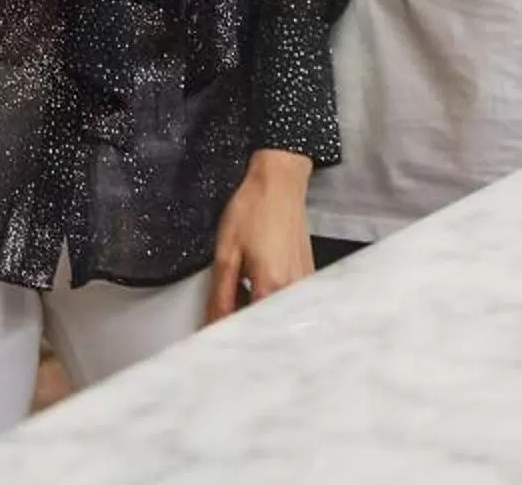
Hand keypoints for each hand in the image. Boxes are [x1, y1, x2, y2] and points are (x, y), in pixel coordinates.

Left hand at [204, 149, 314, 322]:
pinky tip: (257, 291)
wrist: (279, 182)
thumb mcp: (226, 253)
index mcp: (270, 287)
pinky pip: (288, 302)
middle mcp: (293, 290)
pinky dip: (271, 303)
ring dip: (257, 315)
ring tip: (240, 301)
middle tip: (225, 320)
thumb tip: (212, 327)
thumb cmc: (252, 210)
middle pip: (266, 326)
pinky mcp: (308, 276)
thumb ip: (220, 295)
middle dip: (245, 328)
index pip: (248, 330)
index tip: (214, 339)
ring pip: (277, 315)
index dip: (229, 337)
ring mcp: (304, 283)